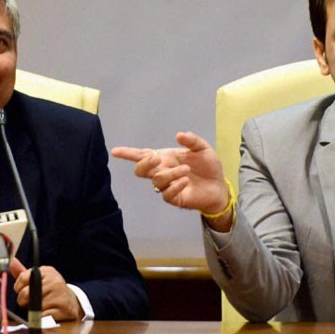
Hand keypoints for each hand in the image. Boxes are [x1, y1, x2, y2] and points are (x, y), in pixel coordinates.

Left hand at [11, 257, 83, 320]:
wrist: (70, 302)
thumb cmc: (50, 290)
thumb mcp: (39, 278)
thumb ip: (24, 273)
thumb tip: (12, 261)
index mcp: (46, 271)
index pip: (23, 277)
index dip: (19, 287)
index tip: (22, 290)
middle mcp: (53, 280)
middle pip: (25, 293)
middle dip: (23, 301)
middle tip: (30, 301)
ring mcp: (59, 293)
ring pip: (33, 306)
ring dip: (33, 310)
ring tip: (41, 306)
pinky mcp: (62, 306)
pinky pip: (42, 315)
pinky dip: (41, 316)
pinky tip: (47, 312)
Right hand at [112, 131, 227, 213]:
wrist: (219, 186)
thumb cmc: (208, 166)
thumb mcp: (203, 149)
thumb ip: (192, 141)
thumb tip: (178, 135)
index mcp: (165, 158)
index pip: (142, 155)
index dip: (128, 153)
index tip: (115, 151)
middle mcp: (162, 171)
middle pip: (141, 170)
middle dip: (145, 164)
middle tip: (157, 159)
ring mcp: (167, 186)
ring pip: (157, 180)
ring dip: (171, 173)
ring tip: (187, 170)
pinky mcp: (175, 198)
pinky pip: (166, 194)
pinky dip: (175, 186)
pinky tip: (185, 181)